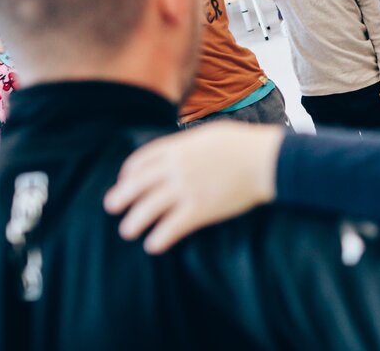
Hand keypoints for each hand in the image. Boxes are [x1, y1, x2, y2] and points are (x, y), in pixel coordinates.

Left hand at [103, 122, 285, 253]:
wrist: (267, 160)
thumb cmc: (245, 144)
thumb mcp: (211, 134)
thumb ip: (189, 144)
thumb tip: (177, 150)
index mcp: (178, 147)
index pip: (141, 160)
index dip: (128, 172)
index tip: (124, 180)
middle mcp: (176, 168)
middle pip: (137, 185)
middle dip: (121, 196)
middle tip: (112, 207)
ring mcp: (186, 189)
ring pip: (148, 208)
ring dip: (134, 221)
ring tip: (129, 230)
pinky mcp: (200, 209)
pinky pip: (171, 227)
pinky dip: (159, 237)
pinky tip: (154, 244)